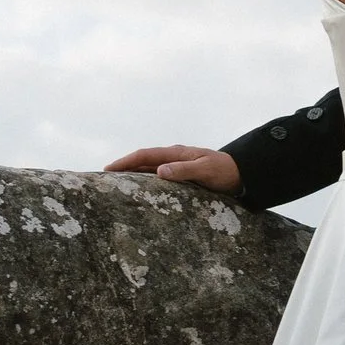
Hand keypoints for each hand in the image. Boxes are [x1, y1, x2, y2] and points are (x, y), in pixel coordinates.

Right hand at [103, 145, 241, 192]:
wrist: (242, 174)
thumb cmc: (225, 172)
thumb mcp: (205, 171)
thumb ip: (184, 170)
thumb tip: (159, 171)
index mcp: (176, 153)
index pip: (144, 155)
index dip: (125, 161)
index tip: (107, 170)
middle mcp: (173, 157)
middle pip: (142, 161)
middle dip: (123, 167)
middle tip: (103, 179)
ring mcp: (176, 166)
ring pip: (148, 169)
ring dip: (132, 175)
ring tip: (114, 186)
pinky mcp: (181, 175)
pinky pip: (157, 177)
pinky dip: (144, 181)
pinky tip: (138, 192)